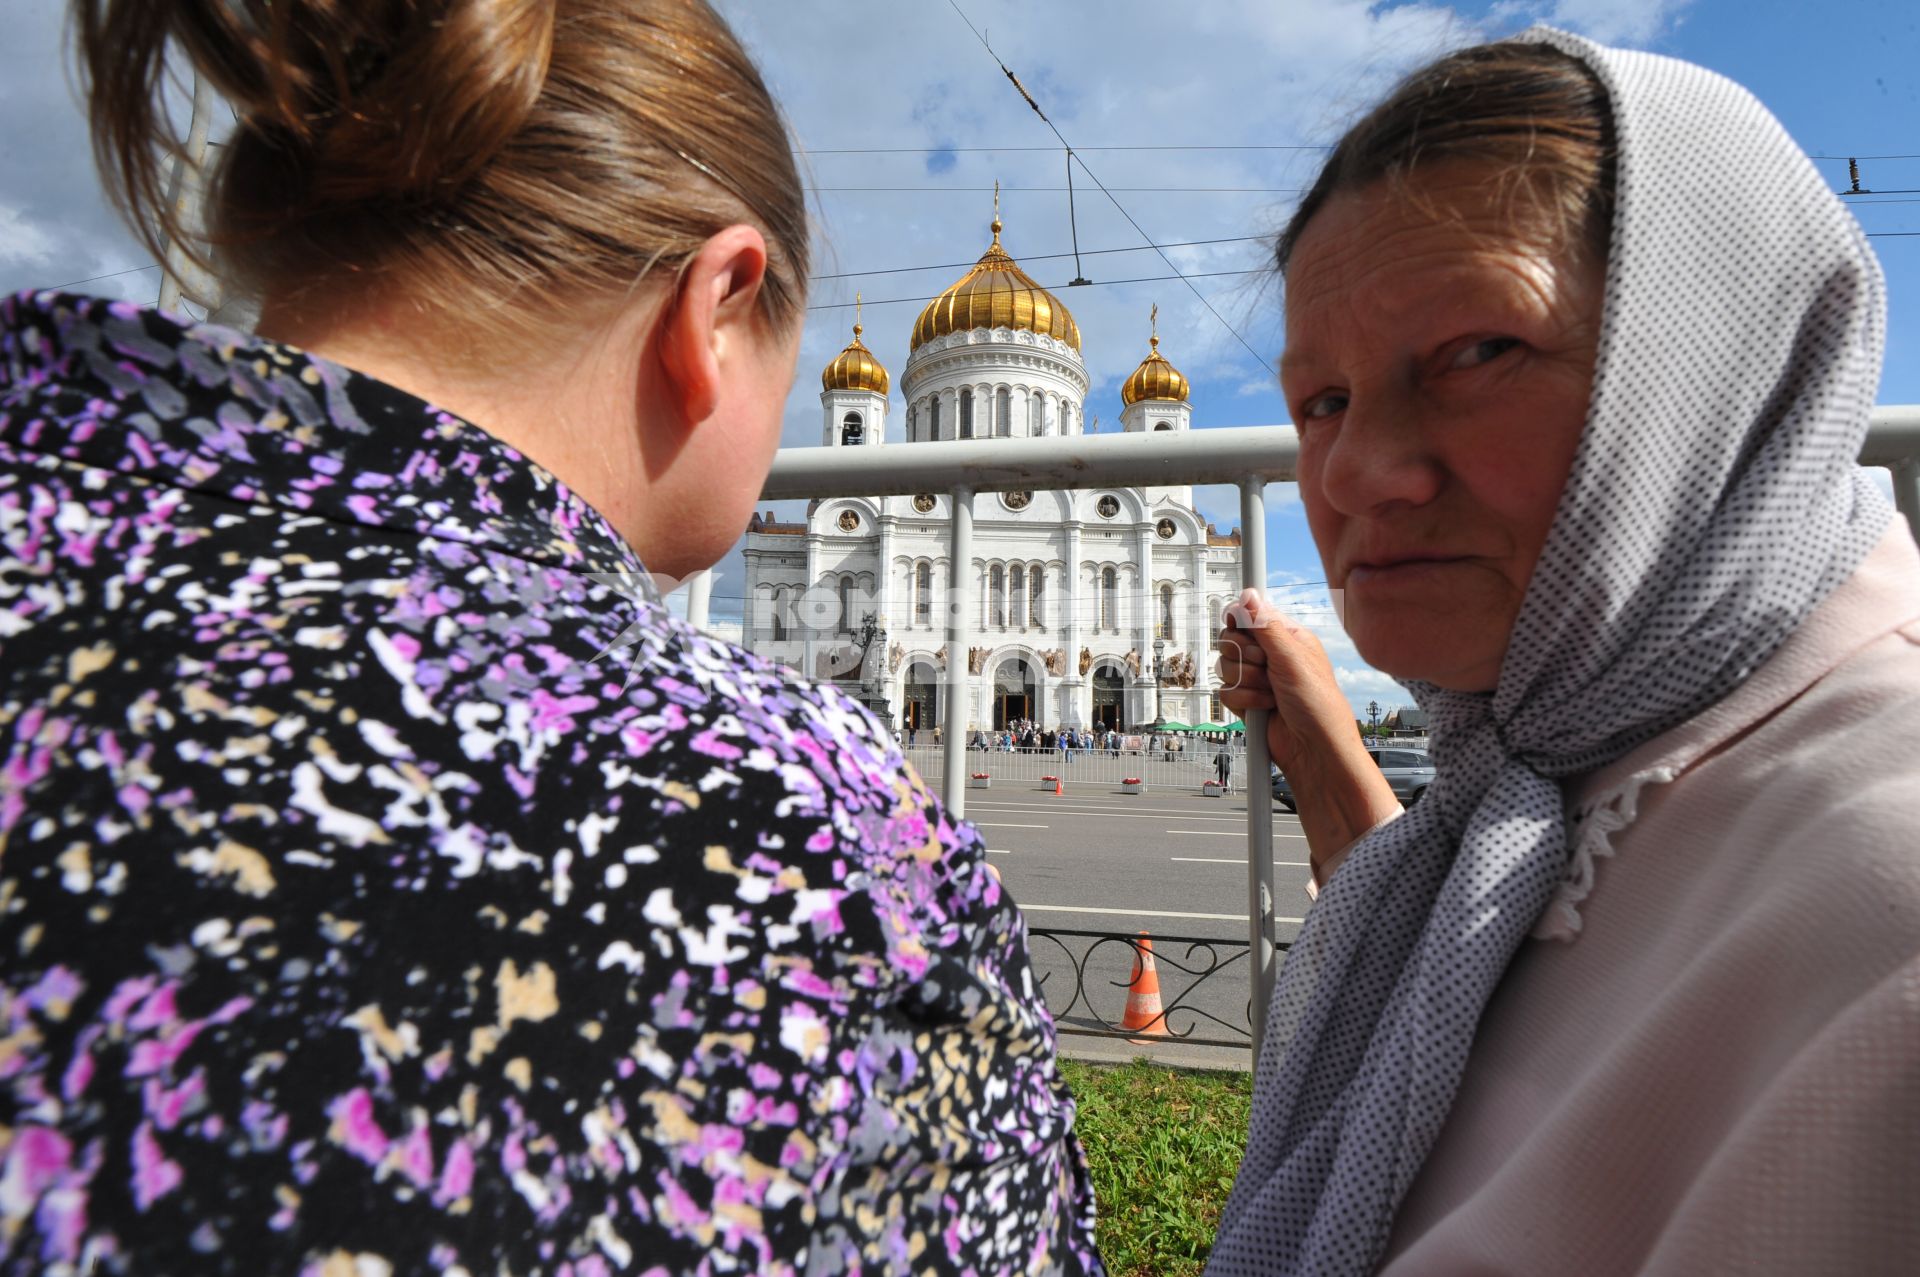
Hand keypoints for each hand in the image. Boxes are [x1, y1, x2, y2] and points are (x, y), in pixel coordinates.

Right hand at [1216, 588, 1400, 874]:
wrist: (1314, 750)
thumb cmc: (1319, 705)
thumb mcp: (1293, 658)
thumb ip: (1265, 626)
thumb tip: (1248, 595)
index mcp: (1286, 636)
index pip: (1249, 614)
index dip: (1241, 622)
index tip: (1243, 630)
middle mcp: (1270, 655)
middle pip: (1229, 640)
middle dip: (1245, 658)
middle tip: (1267, 669)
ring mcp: (1257, 678)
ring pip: (1224, 667)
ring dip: (1246, 682)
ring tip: (1271, 693)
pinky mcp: (1247, 701)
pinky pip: (1225, 691)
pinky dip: (1243, 701)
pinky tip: (1264, 708)